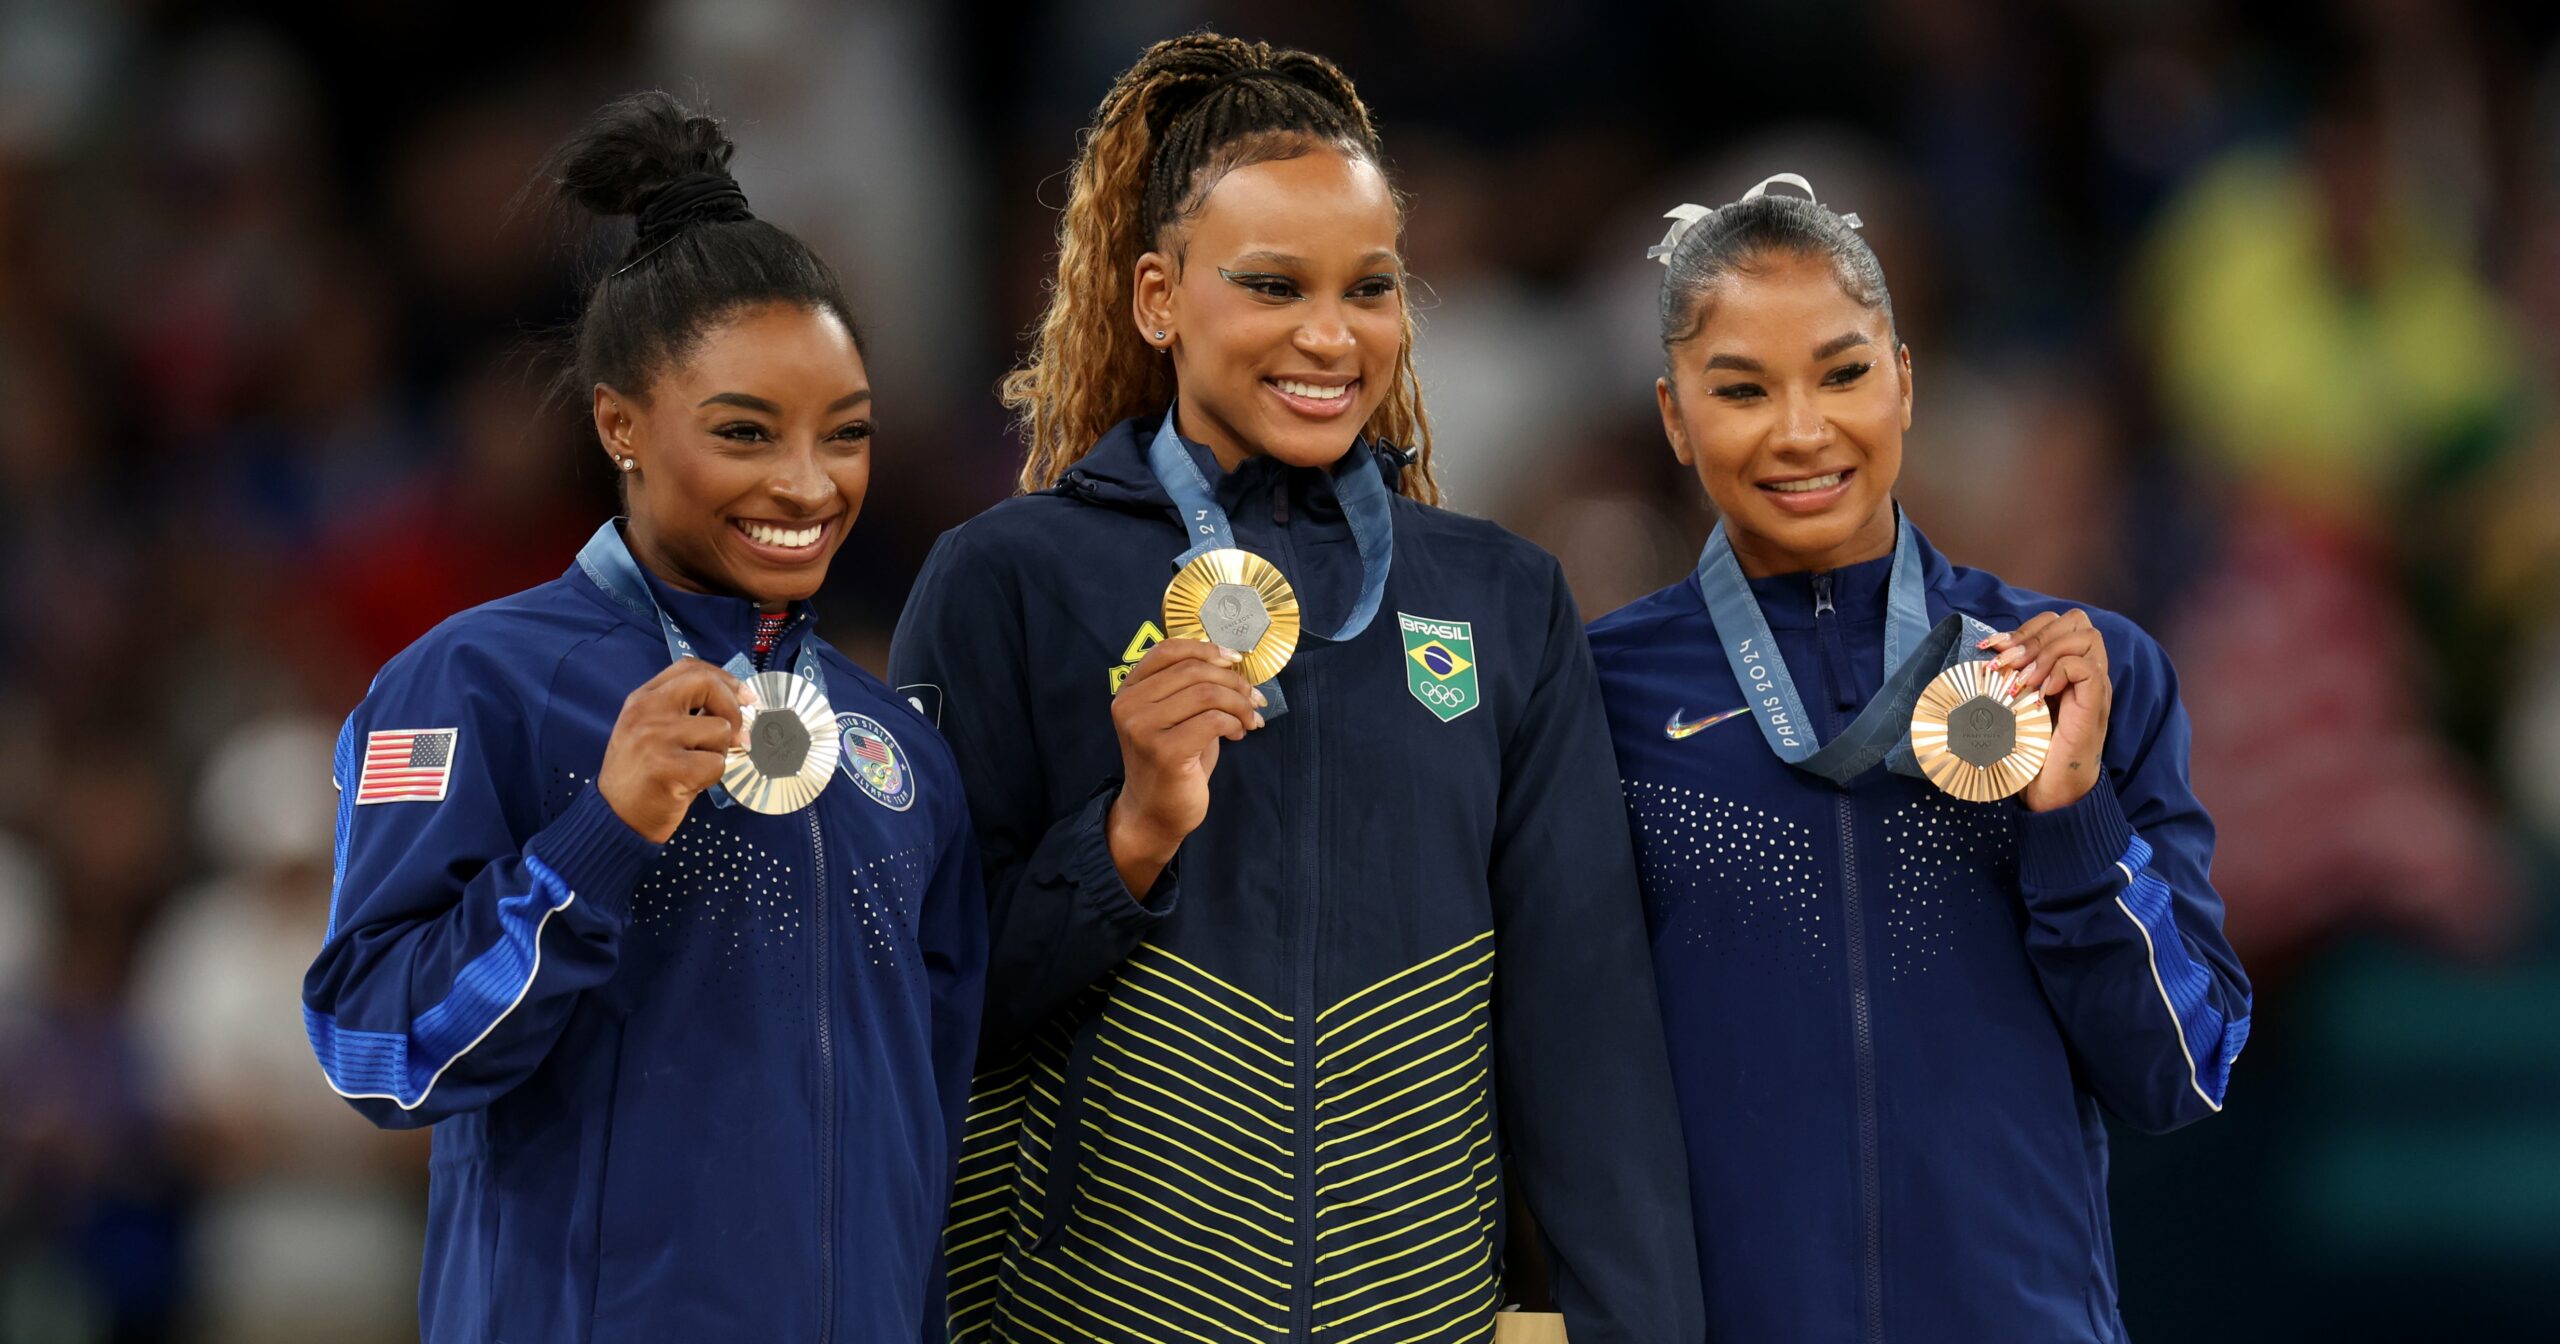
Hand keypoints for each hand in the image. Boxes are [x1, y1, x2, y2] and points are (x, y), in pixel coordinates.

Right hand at [598, 659, 755, 842]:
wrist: (615, 816)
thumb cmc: (641, 774)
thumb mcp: (650, 730)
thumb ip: (682, 710)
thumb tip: (737, 701)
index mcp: (642, 698)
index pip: (689, 668)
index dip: (725, 678)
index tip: (744, 696)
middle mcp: (646, 711)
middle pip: (707, 685)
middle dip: (733, 708)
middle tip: (737, 734)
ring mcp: (655, 738)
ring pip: (719, 730)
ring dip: (719, 752)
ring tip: (696, 767)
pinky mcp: (668, 768)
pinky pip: (716, 763)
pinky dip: (713, 777)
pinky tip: (691, 784)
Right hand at [1106, 638, 1265, 896]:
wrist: (1155, 813)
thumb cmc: (1172, 761)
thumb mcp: (1176, 716)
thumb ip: (1191, 687)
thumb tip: (1231, 661)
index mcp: (1129, 690)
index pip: (1167, 650)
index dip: (1205, 649)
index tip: (1234, 660)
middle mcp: (1129, 706)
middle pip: (1193, 671)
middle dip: (1233, 682)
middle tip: (1254, 698)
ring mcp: (1143, 729)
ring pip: (1206, 694)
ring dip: (1239, 704)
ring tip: (1249, 719)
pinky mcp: (1165, 752)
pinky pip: (1213, 721)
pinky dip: (1235, 723)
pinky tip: (1238, 734)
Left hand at [1980, 610, 2110, 812]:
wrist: (2048, 793)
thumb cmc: (2028, 752)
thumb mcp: (2011, 704)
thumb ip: (2008, 675)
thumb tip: (1985, 650)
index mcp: (2067, 668)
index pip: (2058, 621)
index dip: (2024, 628)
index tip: (1991, 648)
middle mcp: (2085, 673)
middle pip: (2075, 620)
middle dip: (2032, 634)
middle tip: (2003, 663)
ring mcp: (2094, 688)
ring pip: (2086, 636)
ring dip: (2043, 652)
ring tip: (2018, 680)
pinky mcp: (2095, 705)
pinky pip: (2086, 667)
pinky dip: (2057, 672)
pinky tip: (2036, 695)